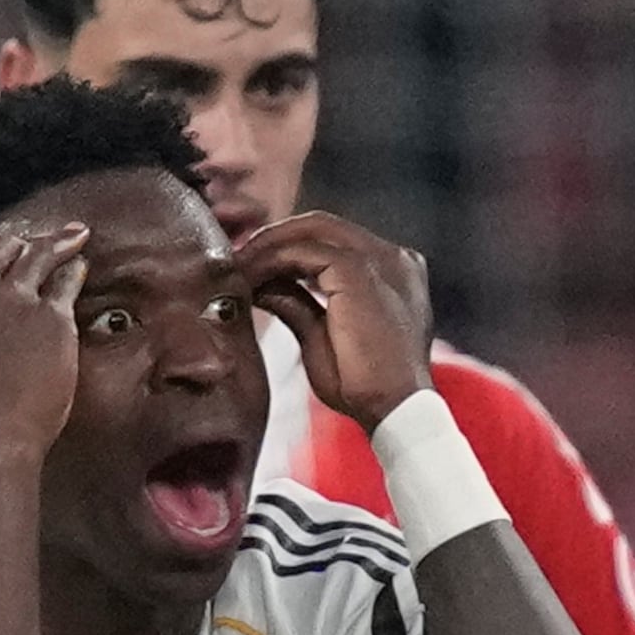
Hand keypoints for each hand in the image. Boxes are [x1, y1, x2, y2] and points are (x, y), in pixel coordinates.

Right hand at [0, 221, 83, 457]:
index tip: (7, 258)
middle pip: (1, 246)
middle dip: (23, 241)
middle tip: (44, 239)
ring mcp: (12, 297)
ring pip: (37, 252)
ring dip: (58, 240)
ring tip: (76, 234)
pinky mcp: (50, 313)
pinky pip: (66, 278)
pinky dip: (75, 268)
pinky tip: (81, 265)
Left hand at [236, 211, 435, 431]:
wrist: (394, 409)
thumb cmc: (366, 386)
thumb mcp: (323, 337)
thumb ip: (298, 304)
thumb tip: (263, 284)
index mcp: (395, 273)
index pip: (336, 242)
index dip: (292, 248)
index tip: (256, 265)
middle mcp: (394, 258)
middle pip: (323, 226)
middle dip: (276, 238)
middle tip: (239, 259)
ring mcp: (381, 260)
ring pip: (312, 229)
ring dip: (269, 246)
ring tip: (239, 268)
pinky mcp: (359, 270)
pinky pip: (304, 250)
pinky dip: (271, 259)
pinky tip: (249, 277)